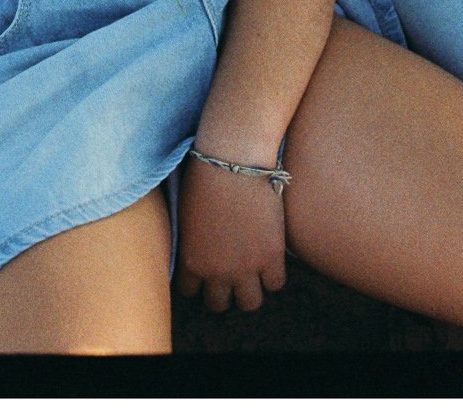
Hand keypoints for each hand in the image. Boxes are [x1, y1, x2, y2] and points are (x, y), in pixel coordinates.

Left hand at [176, 155, 287, 313]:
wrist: (234, 158)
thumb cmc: (205, 174)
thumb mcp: (186, 214)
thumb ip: (191, 241)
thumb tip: (197, 250)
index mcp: (191, 260)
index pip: (190, 291)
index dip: (199, 281)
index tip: (206, 270)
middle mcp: (216, 271)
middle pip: (219, 304)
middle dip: (224, 290)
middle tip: (230, 272)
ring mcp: (246, 267)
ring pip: (250, 303)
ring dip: (250, 289)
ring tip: (253, 270)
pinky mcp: (271, 256)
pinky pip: (275, 283)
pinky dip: (274, 274)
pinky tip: (271, 255)